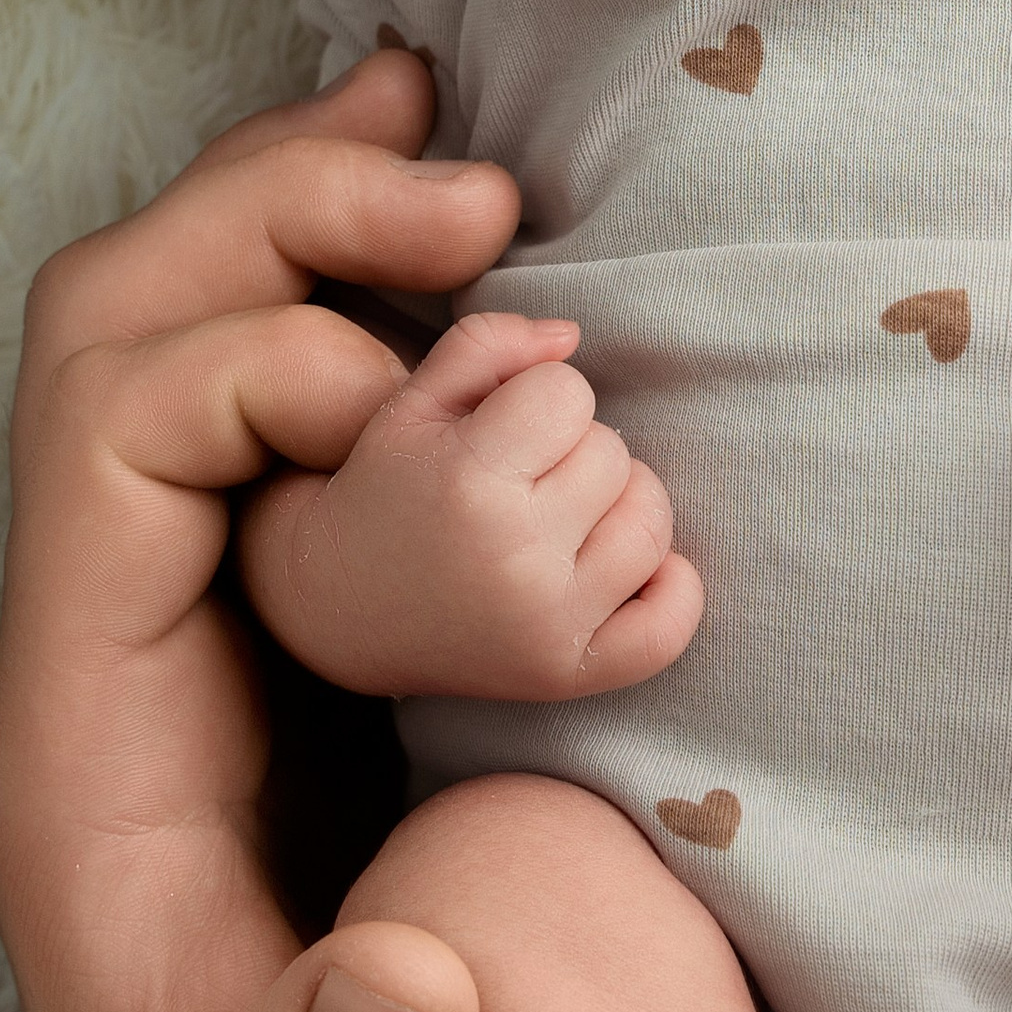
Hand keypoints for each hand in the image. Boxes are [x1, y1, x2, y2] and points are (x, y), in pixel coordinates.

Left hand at [0, 49, 522, 1011]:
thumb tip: (407, 987)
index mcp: (86, 724)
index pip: (116, 438)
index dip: (270, 371)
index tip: (435, 411)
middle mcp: (105, 624)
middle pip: (123, 323)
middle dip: (281, 214)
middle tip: (471, 183)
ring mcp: (174, 605)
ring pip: (178, 323)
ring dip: (302, 212)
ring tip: (445, 134)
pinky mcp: (261, 614)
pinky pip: (266, 394)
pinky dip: (349, 291)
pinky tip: (456, 254)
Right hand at [240, 306, 702, 699]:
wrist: (340, 610)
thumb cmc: (386, 490)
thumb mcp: (413, 402)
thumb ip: (490, 343)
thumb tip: (572, 336)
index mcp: (468, 482)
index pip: (568, 392)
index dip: (537, 398)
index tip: (498, 429)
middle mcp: (514, 560)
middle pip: (613, 454)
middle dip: (572, 451)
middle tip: (519, 480)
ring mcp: (548, 625)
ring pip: (650, 523)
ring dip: (618, 506)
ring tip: (560, 517)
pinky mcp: (569, 674)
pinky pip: (671, 624)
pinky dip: (670, 590)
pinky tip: (628, 570)